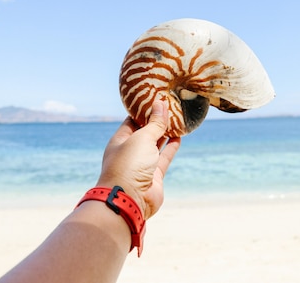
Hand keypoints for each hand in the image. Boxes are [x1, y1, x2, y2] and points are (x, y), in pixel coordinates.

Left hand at [97, 98, 180, 219]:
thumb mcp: (142, 139)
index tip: (156, 98)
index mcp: (120, 140)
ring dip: (165, 132)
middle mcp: (130, 151)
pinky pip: (164, 157)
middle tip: (170, 105)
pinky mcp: (154, 175)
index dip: (144, 110)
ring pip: (156, 144)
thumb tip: (161, 104)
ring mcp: (142, 164)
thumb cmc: (128, 165)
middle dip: (156, 120)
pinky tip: (179, 135)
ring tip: (177, 117)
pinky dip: (171, 146)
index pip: (132, 120)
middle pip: (145, 132)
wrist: (129, 200)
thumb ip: (154, 123)